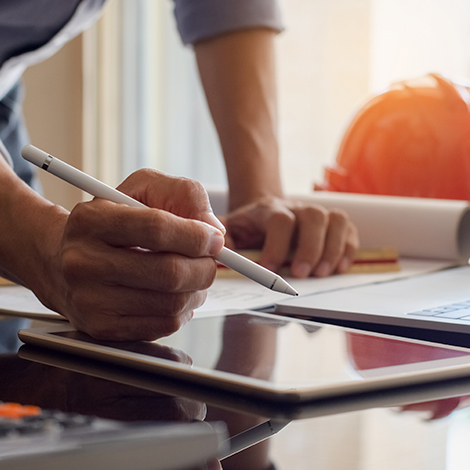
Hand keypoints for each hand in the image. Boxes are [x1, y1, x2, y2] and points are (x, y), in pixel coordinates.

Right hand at [34, 169, 224, 339]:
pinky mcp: (102, 328)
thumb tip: (214, 231)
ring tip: (193, 275)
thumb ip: (184, 196)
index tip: (215, 239)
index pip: (156, 229)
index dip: (196, 236)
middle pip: (168, 272)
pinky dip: (183, 309)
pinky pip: (164, 325)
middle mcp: (83, 262)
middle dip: (205, 267)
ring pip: (172, 303)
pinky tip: (176, 294)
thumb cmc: (114, 221)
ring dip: (198, 289)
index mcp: (92, 220)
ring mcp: (90, 300)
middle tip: (210, 260)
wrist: (64, 261)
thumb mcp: (143, 189)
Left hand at [221, 196, 358, 277]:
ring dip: (332, 249)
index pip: (279, 220)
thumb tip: (219, 252)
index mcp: (269, 209)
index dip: (277, 245)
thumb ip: (222, 239)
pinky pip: (349, 230)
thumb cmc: (247, 226)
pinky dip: (348, 249)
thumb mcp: (229, 229)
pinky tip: (339, 268)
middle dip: (310, 248)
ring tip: (321, 274)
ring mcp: (317, 214)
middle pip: (313, 216)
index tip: (269, 270)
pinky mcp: (332, 224)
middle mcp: (296, 207)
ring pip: (336, 220)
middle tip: (302, 275)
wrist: (263, 210)